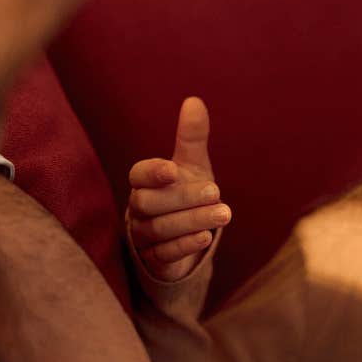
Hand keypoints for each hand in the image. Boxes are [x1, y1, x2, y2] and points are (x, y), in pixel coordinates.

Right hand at [126, 97, 230, 282]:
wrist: (185, 234)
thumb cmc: (184, 192)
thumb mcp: (192, 165)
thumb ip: (191, 137)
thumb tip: (194, 100)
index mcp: (144, 182)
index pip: (138, 174)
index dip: (153, 172)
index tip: (173, 170)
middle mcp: (139, 209)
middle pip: (149, 203)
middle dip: (183, 198)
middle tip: (216, 192)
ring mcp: (144, 236)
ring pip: (159, 229)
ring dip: (192, 220)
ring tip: (223, 214)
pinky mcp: (155, 260)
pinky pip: (164, 254)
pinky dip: (185, 245)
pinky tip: (206, 237)